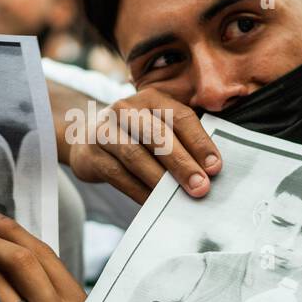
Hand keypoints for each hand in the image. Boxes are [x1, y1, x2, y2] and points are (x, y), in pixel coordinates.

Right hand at [64, 88, 220, 203]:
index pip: (180, 117)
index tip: (215, 167)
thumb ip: (181, 141)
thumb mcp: (156, 127)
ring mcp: (104, 130)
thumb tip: (208, 171)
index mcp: (151, 99)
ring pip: (136, 156)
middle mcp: (125, 109)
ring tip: (178, 197)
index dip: (199, 142)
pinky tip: (154, 202)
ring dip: (160, 179)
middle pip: (158, 136)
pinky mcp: (91, 154)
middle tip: (201, 186)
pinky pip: (118, 175)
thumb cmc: (135, 135)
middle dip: (182, 163)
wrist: (85, 139)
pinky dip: (139, 191)